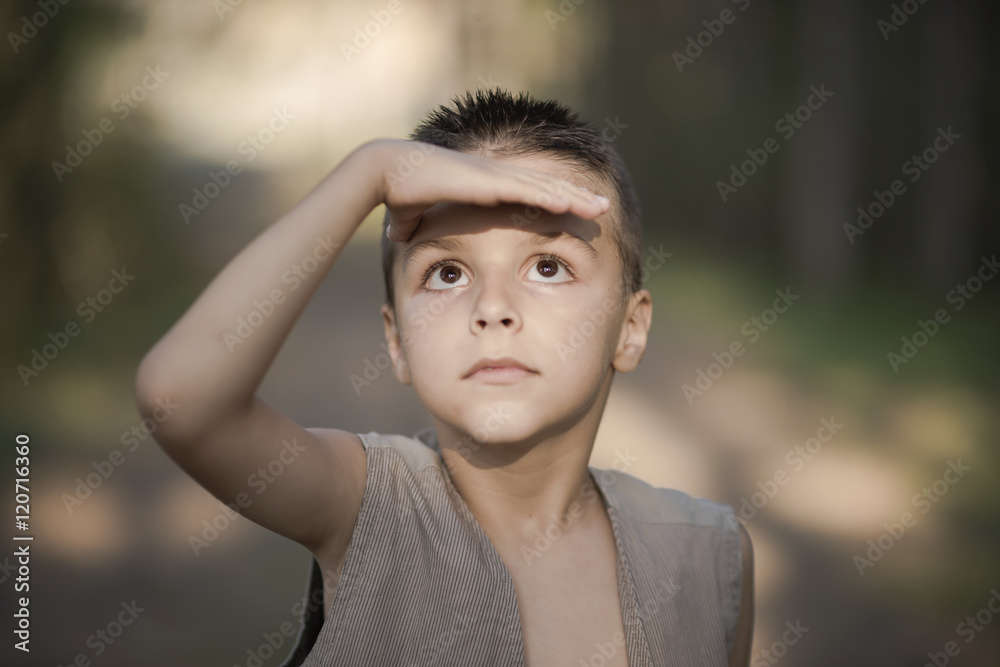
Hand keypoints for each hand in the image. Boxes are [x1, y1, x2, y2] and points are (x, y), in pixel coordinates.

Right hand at [367, 139, 610, 241]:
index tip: (578, 210)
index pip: (530, 193)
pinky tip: (570, 203)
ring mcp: (492, 177)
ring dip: (573, 197)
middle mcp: (495, 177)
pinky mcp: (485, 182)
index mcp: (485, 184)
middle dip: (576, 196)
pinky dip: (549, 196)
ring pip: (543, 187)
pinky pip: (524, 191)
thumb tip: (399, 237)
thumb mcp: (417, 216)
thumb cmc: (400, 192)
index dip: (556, 200)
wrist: (385, 171)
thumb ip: (416, 225)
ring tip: (601, 206)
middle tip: (604, 206)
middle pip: (546, 187)